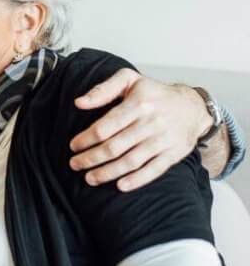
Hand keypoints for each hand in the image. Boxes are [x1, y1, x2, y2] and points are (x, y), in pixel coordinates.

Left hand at [69, 68, 210, 190]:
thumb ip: (103, 89)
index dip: (86, 139)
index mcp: (138, 104)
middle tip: (74, 164)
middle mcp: (151, 123)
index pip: (106, 126)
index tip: (73, 146)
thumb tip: (78, 102)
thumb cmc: (155, 93)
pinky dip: (137, 180)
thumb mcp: (129, 80)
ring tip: (89, 178)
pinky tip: (120, 186)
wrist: (193, 106)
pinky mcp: (174, 154)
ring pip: (131, 161)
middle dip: (91, 158)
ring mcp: (163, 140)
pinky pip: (154, 170)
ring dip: (107, 172)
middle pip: (115, 146)